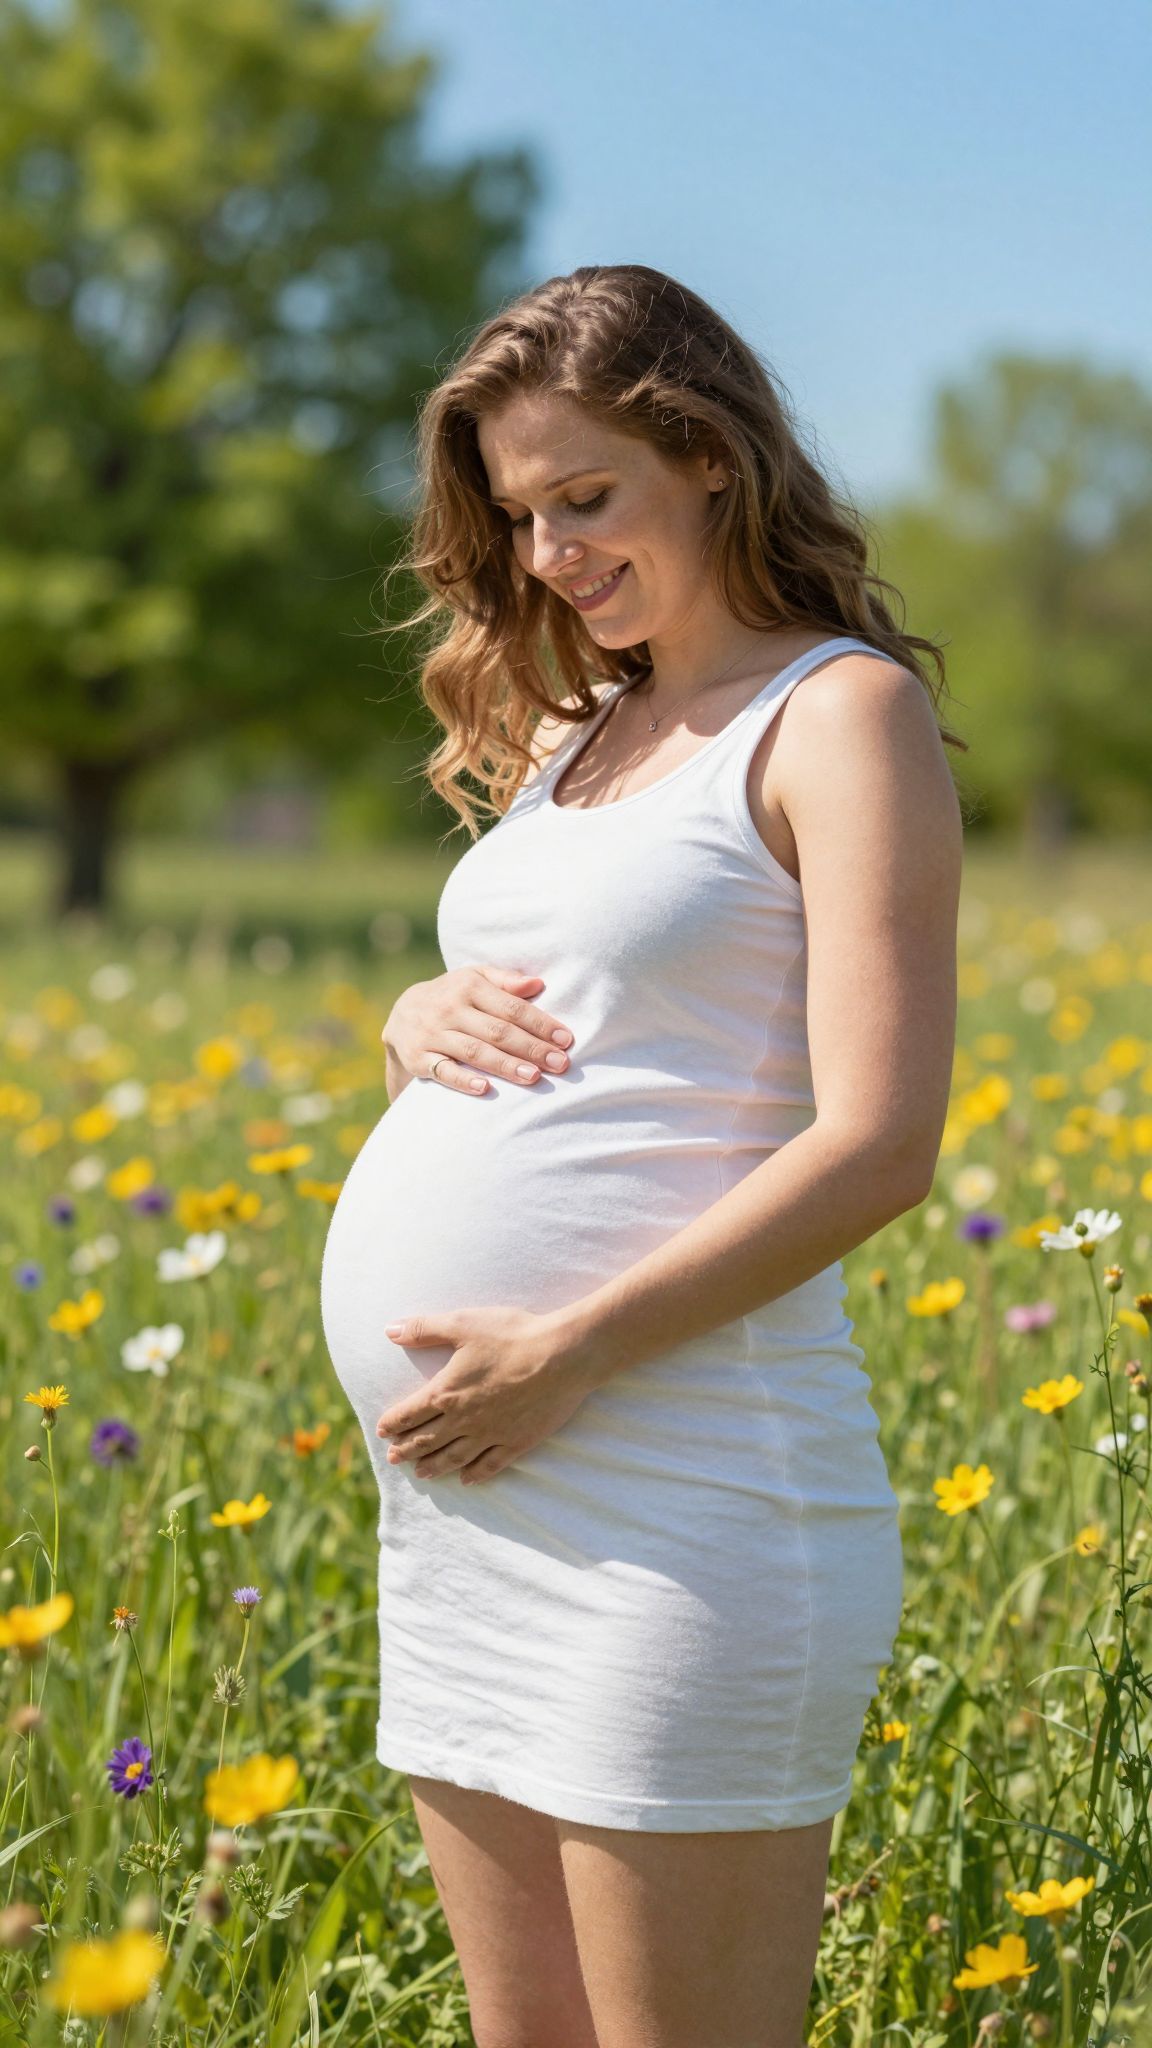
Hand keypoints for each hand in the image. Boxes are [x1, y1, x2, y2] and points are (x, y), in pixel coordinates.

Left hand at [375, 1305, 593, 1483]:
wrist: (564, 1356)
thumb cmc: (513, 1335)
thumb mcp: (464, 1323)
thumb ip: (424, 1328)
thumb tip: (389, 1330)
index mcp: (447, 1391)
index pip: (410, 1413)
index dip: (394, 1423)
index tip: (383, 1431)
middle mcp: (464, 1419)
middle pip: (427, 1440)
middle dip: (407, 1449)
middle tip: (394, 1457)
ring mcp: (491, 1435)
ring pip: (454, 1457)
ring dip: (433, 1466)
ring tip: (421, 1473)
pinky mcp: (517, 1443)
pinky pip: (489, 1465)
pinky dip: (474, 1474)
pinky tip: (465, 1480)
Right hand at [382, 967, 573, 1099]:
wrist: (401, 1014)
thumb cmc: (452, 995)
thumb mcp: (473, 978)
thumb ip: (505, 980)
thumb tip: (537, 984)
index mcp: (469, 986)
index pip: (511, 1007)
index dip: (540, 1024)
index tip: (566, 1039)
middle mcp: (450, 1009)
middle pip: (497, 1031)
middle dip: (531, 1048)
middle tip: (561, 1063)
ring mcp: (433, 1035)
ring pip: (474, 1052)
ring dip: (506, 1065)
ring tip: (534, 1077)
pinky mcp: (420, 1059)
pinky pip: (443, 1071)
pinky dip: (463, 1081)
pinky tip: (486, 1089)